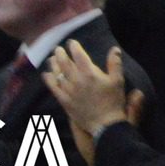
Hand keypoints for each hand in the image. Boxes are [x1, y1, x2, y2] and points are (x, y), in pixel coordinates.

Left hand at [44, 40, 142, 165]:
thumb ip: (115, 63)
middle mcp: (77, 80)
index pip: (79, 55)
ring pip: (58, 74)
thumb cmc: (113, 101)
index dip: (74, 47)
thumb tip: (114, 49)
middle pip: (65, 63)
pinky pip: (54, 89)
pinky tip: (46, 75)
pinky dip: (49, 80)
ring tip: (51, 58)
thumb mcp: (118, 80)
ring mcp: (69, 91)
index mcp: (90, 73)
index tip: (72, 42)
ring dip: (53, 64)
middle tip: (58, 48)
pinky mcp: (65, 101)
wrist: (105, 123)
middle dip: (61, 54)